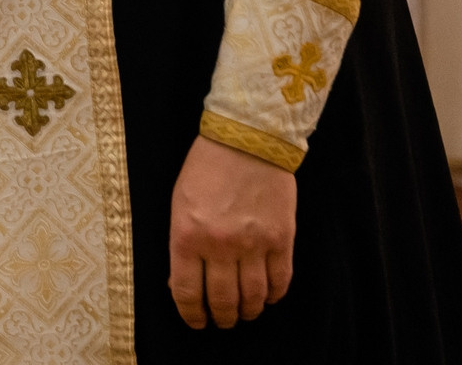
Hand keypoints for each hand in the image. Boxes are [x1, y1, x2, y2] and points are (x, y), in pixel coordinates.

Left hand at [168, 136, 295, 327]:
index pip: (187, 292)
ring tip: (245, 312)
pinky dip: (275, 295)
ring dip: (249, 311)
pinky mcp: (282, 239)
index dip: (191, 314)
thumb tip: (182, 281)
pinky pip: (280, 281)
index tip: (196, 322)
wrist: (247, 139)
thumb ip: (182, 243)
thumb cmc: (206, 168)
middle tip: (223, 321)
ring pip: (253, 297)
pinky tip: (269, 297)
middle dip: (222, 317)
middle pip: (222, 300)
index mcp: (187, 235)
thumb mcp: (179, 203)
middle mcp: (220, 246)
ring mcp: (254, 244)